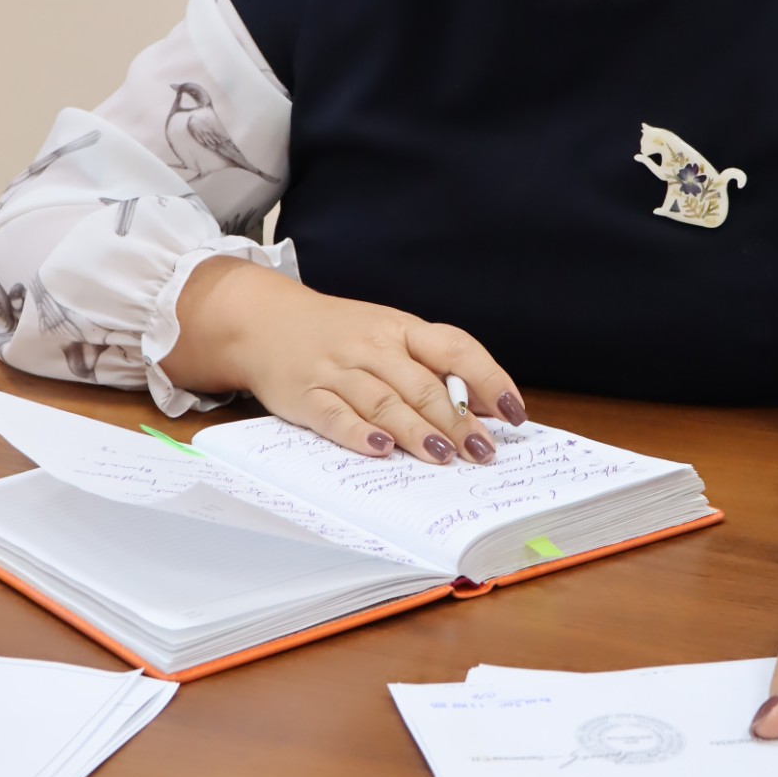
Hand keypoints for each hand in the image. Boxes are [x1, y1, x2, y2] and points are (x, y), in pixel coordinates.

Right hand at [166, 257, 525, 464]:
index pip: (455, 349)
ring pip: (384, 401)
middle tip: (483, 451)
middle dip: (456, 420)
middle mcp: (372, 345)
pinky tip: (381, 450)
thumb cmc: (338, 334)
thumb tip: (483, 408)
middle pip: (421, 384)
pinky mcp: (305, 394)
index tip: (513, 413)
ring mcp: (337, 369)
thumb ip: (429, 367)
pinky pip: (335, 415)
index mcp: (401, 328)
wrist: (264, 320)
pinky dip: (359, 434)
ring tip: (444, 456)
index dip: (488, 379)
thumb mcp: (388, 335)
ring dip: (416, 431)